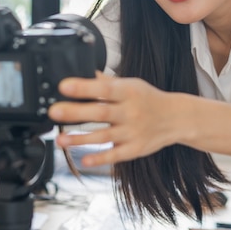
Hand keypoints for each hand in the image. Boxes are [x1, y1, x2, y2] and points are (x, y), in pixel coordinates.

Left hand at [48, 72, 178, 167]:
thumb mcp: (130, 84)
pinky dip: (100, 158)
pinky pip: (116, 155)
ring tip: (60, 139)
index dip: (83, 87)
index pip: (103, 88)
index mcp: (128, 92)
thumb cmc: (147, 98)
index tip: (63, 86)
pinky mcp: (135, 149)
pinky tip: (84, 159)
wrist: (176, 118)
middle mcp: (130, 112)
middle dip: (75, 112)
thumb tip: (80, 70)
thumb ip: (106, 81)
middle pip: (100, 112)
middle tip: (54, 112)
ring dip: (80, 139)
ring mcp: (133, 132)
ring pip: (104, 136)